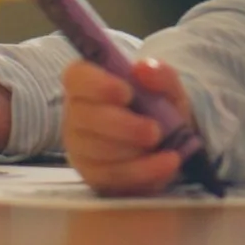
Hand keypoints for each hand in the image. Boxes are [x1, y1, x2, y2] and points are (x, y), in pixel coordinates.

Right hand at [62, 59, 195, 196]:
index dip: (97, 84)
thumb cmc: (158, 109)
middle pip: (85, 117)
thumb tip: (143, 69)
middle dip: (122, 126)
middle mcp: (76, 113)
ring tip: (166, 149)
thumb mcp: (168, 89)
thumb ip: (161, 75)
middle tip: (154, 131)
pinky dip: (143, 171)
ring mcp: (80, 146)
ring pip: (97, 150)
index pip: (76, 77)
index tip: (126, 93)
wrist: (168, 146)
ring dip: (134, 151)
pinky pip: (111, 175)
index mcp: (89, 83)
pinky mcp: (91, 174)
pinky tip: (166, 165)